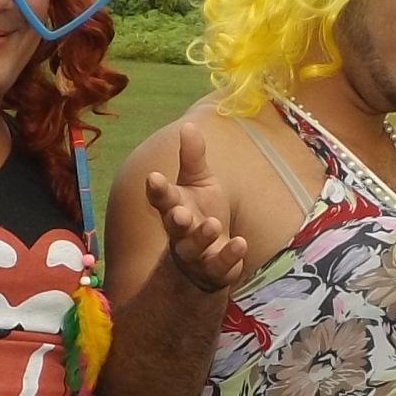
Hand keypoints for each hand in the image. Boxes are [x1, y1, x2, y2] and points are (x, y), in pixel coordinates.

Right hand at [144, 122, 248, 295]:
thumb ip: (192, 158)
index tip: (153, 177)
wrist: (208, 255)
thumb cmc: (200, 211)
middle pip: (173, 226)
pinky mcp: (214, 270)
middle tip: (180, 213)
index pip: (161, 197)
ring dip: (202, 236)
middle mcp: (180, 232)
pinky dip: (229, 255)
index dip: (157, 189)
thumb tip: (188, 125)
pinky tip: (241, 243)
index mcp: (174, 206)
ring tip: (212, 225)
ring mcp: (195, 254)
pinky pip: (219, 265)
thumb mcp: (199, 181)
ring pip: (194, 248)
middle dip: (175, 219)